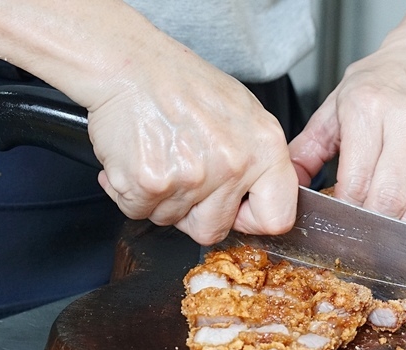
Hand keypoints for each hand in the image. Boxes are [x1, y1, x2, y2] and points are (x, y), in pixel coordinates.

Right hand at [89, 43, 297, 244]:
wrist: (128, 64)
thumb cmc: (181, 83)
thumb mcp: (243, 112)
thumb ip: (258, 160)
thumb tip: (260, 197)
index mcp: (264, 148)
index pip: (277, 218)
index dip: (252, 221)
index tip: (237, 211)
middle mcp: (233, 166)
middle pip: (213, 229)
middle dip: (193, 212)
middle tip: (182, 175)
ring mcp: (192, 178)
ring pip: (172, 220)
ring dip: (161, 199)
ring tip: (159, 156)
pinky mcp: (151, 183)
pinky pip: (139, 211)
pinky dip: (130, 192)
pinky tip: (136, 159)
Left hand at [289, 27, 405, 228]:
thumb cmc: (382, 81)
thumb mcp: (336, 105)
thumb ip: (308, 147)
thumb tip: (289, 183)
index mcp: (369, 109)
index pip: (356, 183)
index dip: (343, 209)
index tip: (336, 214)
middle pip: (387, 201)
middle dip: (368, 224)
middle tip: (357, 224)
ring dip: (396, 229)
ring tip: (381, 225)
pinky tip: (404, 218)